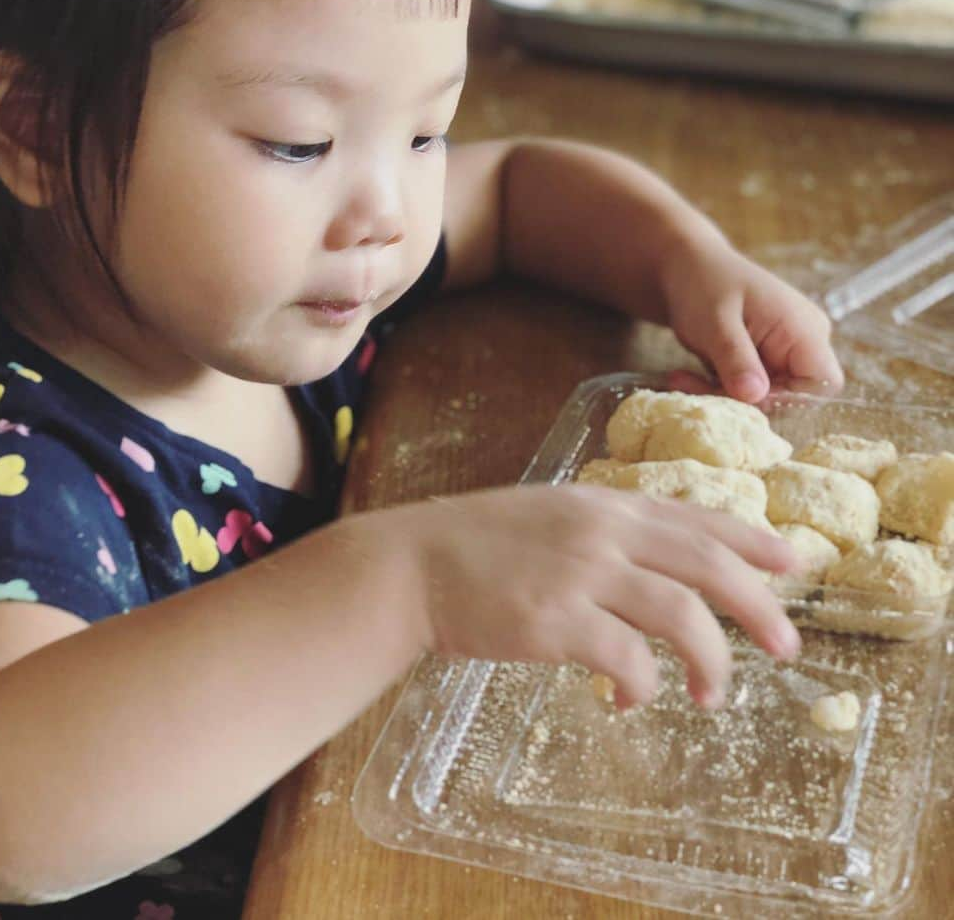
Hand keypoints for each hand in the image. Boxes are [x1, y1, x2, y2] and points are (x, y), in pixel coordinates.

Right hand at [408, 483, 800, 709]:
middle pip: (705, 563)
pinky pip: (627, 660)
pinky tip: (628, 701)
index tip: (793, 561)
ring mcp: (580, 573)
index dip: (751, 539)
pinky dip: (642, 687)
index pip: (695, 516)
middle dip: (757, 604)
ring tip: (713, 696)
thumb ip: (603, 532)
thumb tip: (658, 570)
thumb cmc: (474, 544)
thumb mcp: (549, 515)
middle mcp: (601, 531)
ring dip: (710, 661)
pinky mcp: (555, 621)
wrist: (410, 565)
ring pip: (679, 615)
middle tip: (789, 644)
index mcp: (602, 504)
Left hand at [659, 237, 842, 402]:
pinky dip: (717, 387)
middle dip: (742, 400)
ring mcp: (784, 351)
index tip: (741, 394)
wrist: (683, 266)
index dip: (787, 399)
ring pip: (764, 396)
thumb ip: (736, 357)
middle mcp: (804, 341)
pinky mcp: (763, 360)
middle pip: (791, 395)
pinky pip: (748, 389)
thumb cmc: (703, 283)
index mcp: (804, 328)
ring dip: (721, 394)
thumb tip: (755, 397)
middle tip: (693, 388)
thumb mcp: (716, 322)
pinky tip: (684, 375)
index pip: (824, 384)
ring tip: (680, 377)